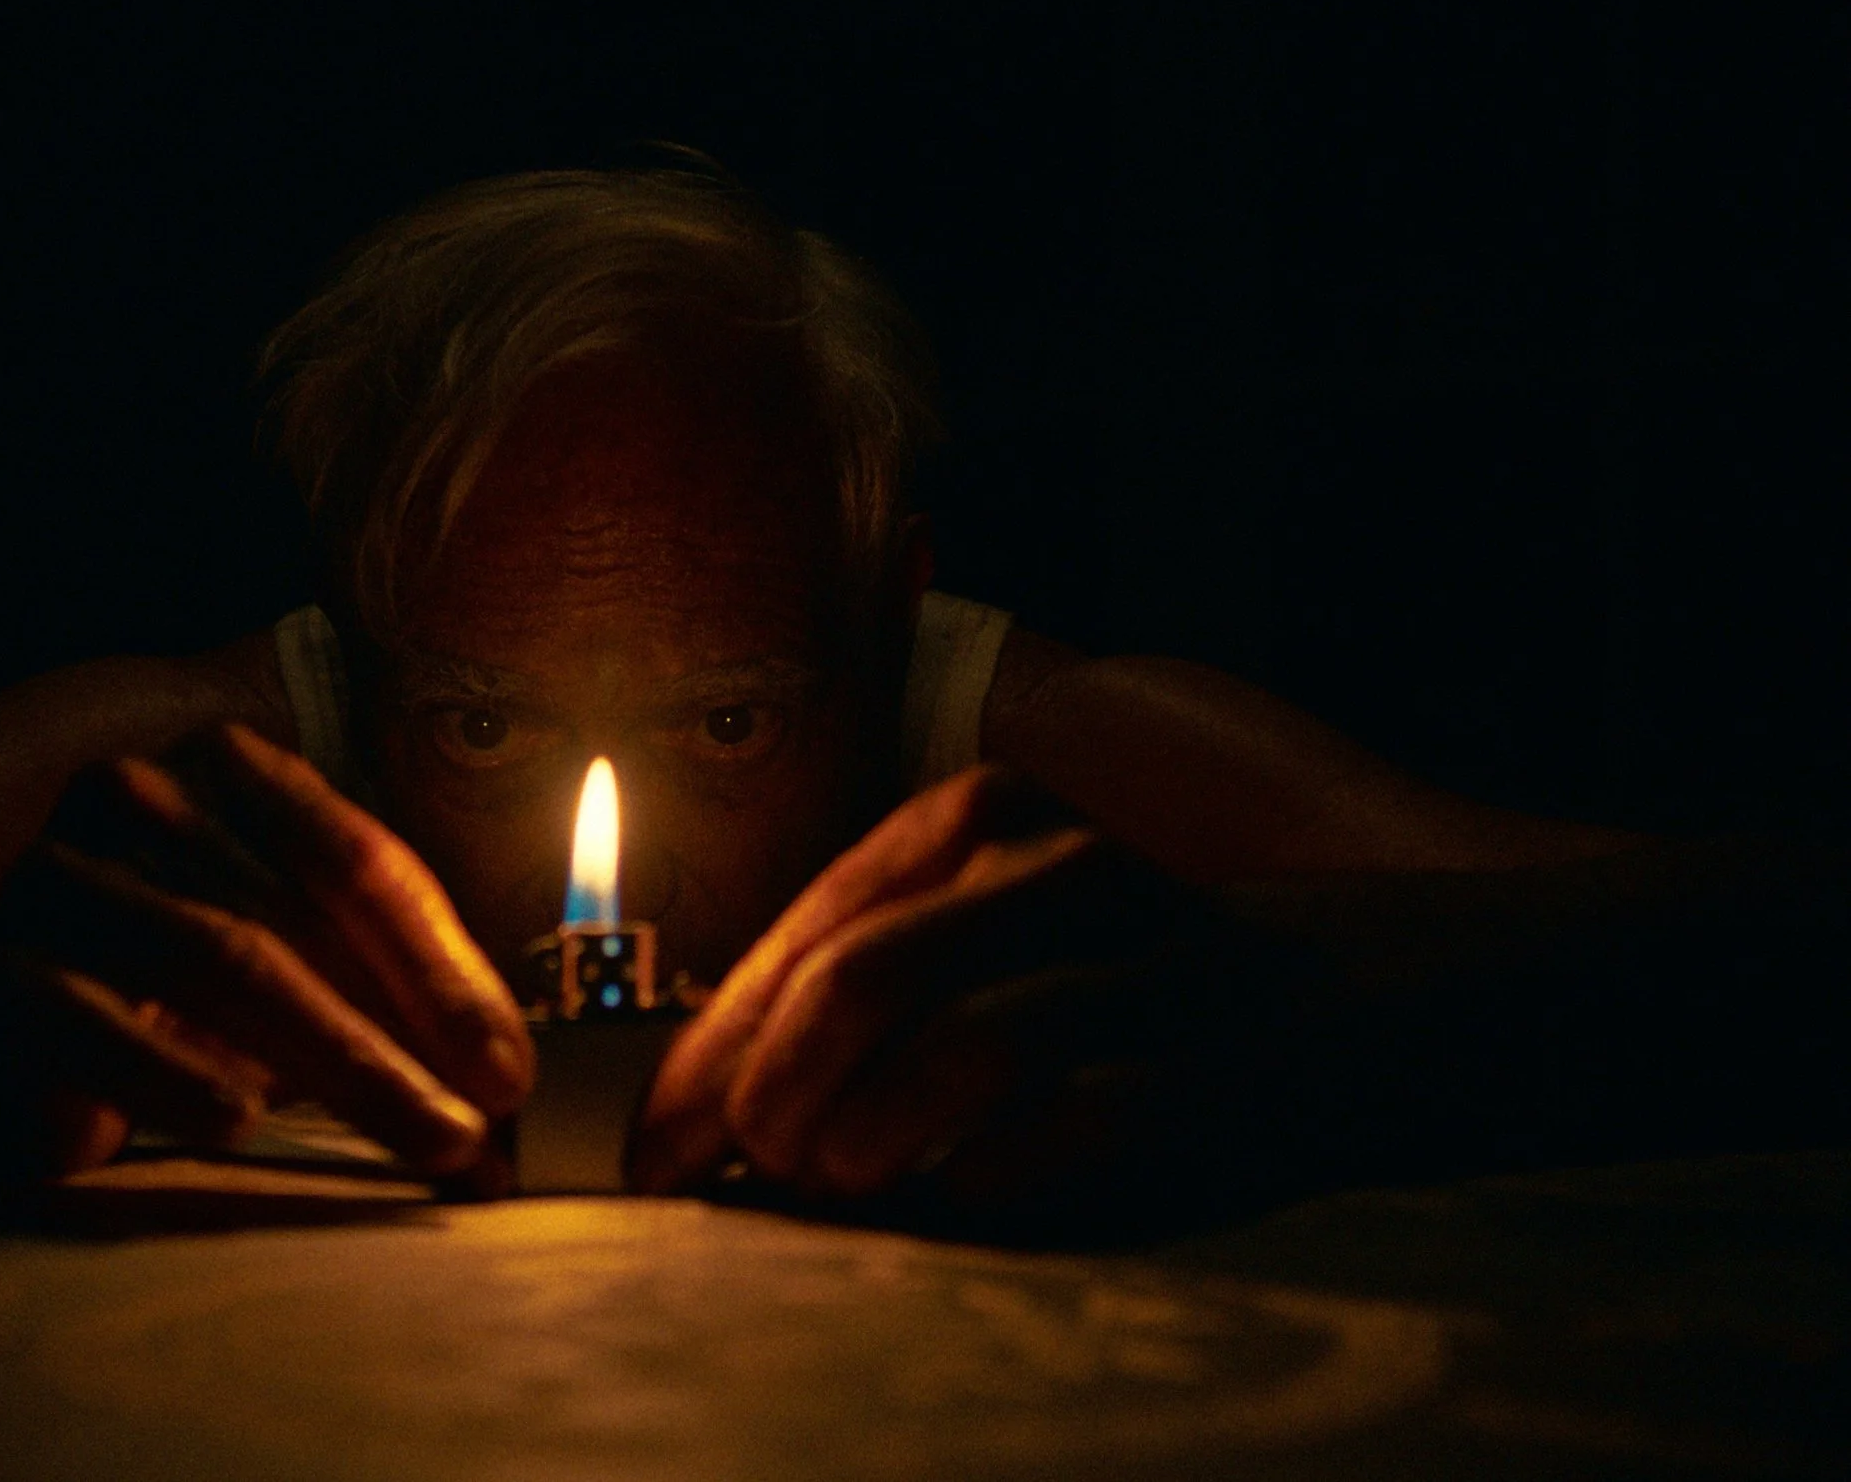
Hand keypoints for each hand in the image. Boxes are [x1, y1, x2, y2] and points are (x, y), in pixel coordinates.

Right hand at [0, 723, 531, 1176]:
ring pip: (218, 960)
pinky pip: (98, 1021)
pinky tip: (237, 1120)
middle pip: (297, 919)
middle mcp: (138, 798)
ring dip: (330, 1059)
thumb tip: (508, 1079)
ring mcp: (59, 880)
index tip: (507, 1066)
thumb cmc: (174, 979)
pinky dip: (172, 1073)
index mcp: (228, 769)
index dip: (443, 968)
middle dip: (401, 1035)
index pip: (359, 860)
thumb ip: (386, 985)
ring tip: (409, 1133)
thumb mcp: (287, 947)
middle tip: (471, 1130)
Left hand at [628, 766, 1301, 1209]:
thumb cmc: (1125, 979)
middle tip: (747, 1163)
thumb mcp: (992, 936)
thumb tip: (714, 1103)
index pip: (814, 932)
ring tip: (834, 1179)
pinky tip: (956, 1199)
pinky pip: (1075, 1126)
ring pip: (967, 1045)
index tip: (657, 1143)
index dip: (714, 1046)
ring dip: (872, 1132)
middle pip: (866, 975)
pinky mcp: (1217, 1062)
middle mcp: (1060, 868)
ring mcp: (1144, 961)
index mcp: (984, 823)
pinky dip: (991, 1179)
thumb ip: (868, 989)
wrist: (1364, 992)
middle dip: (775, 1089)